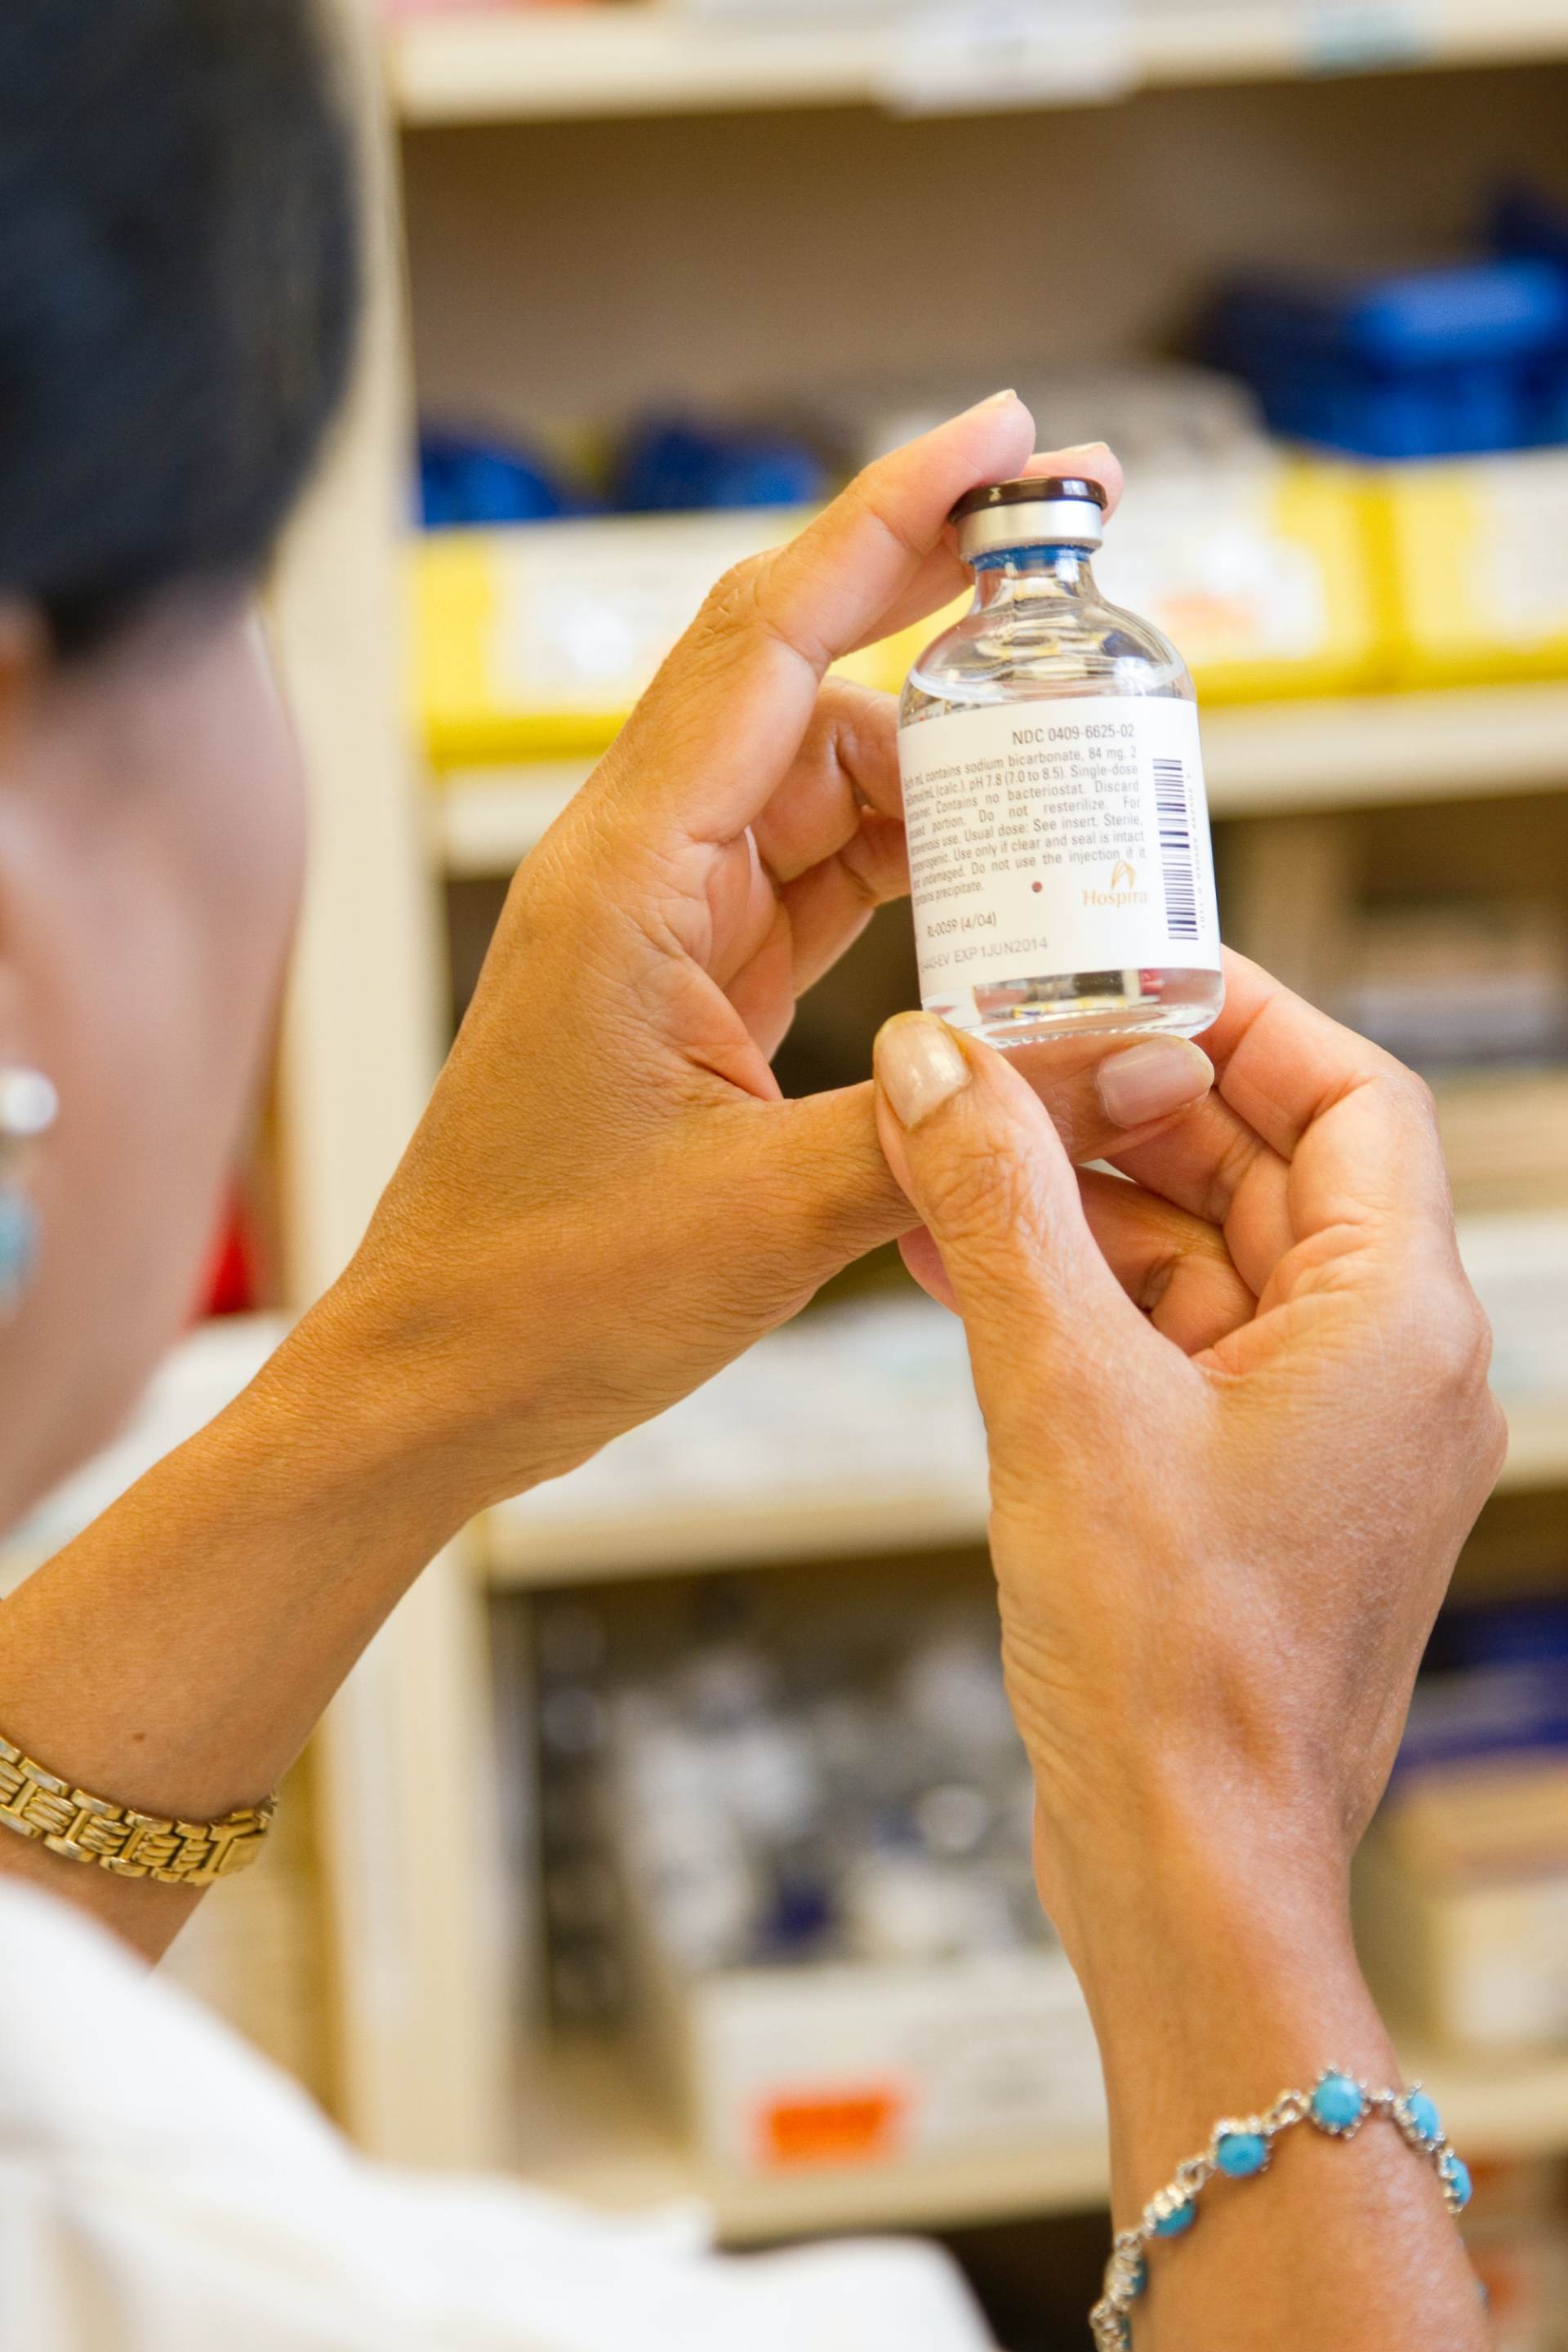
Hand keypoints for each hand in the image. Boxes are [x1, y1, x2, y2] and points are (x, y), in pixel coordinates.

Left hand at [315, 400, 1216, 1515]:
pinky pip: (804, 880)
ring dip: (930, 760)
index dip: (889, 525)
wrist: (436, 1386)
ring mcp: (655, 928)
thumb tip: (1127, 1057)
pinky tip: (983, 868)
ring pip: (811, 786)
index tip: (998, 440)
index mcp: (628, 878)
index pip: (773, 647)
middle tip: (1066, 542)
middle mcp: (633, 871)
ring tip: (1059, 757)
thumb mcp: (774, 1216)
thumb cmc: (546, 1299)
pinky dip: (896, 863)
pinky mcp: (679, 992)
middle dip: (926, 599)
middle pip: (796, 680)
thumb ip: (952, 1128)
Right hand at [872, 953, 1505, 1952]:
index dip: (1233, 1015)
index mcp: (1396, 1321)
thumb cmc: (1171, 1672)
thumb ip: (996, 1209)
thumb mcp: (1060, 1395)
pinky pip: (1175, 1344)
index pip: (1345, 1093)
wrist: (1186, 1875)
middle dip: (1128, 1105)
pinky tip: (962, 1264)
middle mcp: (1387, 1367)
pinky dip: (1082, 1295)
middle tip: (1004, 1059)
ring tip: (952, 1156)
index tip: (1117, 971)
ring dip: (1084, 1202)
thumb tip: (937, 1068)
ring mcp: (1324, 1434)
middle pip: (1269, 1165)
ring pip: (1209, 1255)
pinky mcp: (1254, 1489)